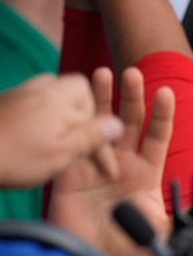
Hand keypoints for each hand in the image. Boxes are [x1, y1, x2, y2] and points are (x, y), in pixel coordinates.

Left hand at [0, 74, 122, 186]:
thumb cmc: (12, 158)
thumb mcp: (61, 153)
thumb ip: (92, 136)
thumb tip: (118, 123)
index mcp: (59, 97)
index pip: (95, 108)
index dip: (104, 138)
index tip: (105, 168)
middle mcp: (40, 87)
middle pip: (74, 93)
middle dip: (82, 118)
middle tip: (79, 145)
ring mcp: (17, 93)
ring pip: (51, 97)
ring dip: (60, 117)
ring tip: (57, 141)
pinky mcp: (1, 103)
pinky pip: (31, 104)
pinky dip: (39, 120)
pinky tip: (31, 140)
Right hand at [49, 67, 175, 255]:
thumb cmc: (128, 248)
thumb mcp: (166, 231)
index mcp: (147, 171)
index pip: (157, 135)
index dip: (162, 113)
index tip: (166, 92)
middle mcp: (123, 160)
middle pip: (130, 121)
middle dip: (132, 96)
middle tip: (133, 72)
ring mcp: (97, 162)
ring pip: (102, 123)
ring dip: (103, 99)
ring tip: (103, 74)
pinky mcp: (71, 170)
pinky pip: (77, 142)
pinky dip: (79, 124)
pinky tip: (79, 106)